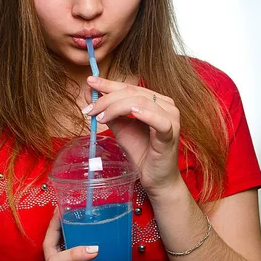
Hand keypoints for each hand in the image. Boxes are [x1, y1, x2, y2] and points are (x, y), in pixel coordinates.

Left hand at [84, 76, 181, 199]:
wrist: (155, 178)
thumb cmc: (142, 152)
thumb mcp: (121, 128)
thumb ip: (108, 111)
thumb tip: (90, 95)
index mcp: (155, 100)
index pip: (129, 86)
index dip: (108, 84)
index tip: (90, 82)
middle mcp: (165, 104)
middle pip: (133, 92)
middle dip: (107, 98)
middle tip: (90, 108)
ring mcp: (171, 118)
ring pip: (141, 102)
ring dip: (117, 107)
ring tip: (100, 117)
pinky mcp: (171, 133)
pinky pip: (159, 120)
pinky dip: (145, 114)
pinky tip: (132, 112)